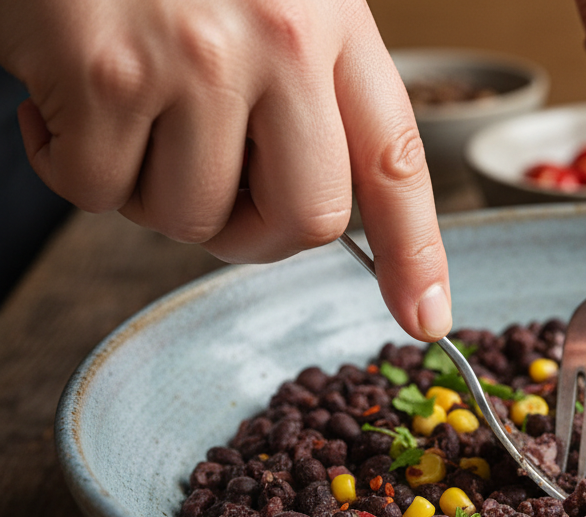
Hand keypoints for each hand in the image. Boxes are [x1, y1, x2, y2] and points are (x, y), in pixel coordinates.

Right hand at [0, 0, 451, 341]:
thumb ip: (301, 85)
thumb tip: (298, 210)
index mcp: (330, 21)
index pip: (393, 157)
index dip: (416, 250)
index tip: (426, 318)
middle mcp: (279, 42)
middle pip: (305, 220)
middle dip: (253, 236)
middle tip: (208, 194)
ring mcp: (194, 59)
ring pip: (191, 218)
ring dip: (150, 193)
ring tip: (124, 113)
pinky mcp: (104, 74)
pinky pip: (99, 192)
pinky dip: (70, 166)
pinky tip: (59, 102)